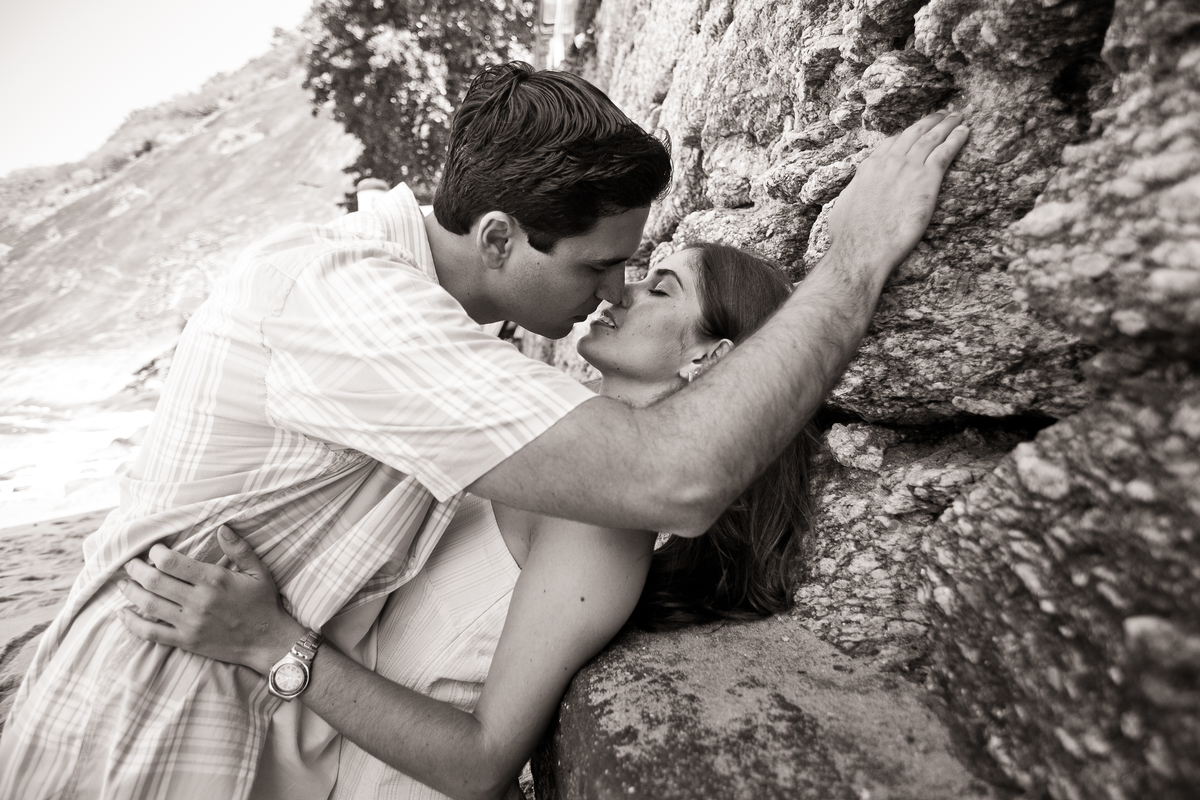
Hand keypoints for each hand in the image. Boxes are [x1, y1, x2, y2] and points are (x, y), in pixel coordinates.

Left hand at [118, 526, 306, 674]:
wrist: (267, 642)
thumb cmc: (263, 604)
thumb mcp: (259, 572)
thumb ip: (240, 549)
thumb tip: (222, 528)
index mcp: (214, 581)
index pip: (172, 563)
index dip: (156, 553)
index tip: (154, 550)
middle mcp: (198, 601)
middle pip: (154, 582)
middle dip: (136, 569)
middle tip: (130, 564)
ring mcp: (190, 623)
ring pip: (148, 605)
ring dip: (130, 592)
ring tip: (123, 583)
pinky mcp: (185, 641)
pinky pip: (151, 633)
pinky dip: (132, 623)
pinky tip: (123, 614)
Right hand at [826, 112, 968, 276]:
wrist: (861, 248)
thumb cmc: (849, 237)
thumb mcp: (845, 206)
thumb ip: (855, 194)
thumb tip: (855, 195)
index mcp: (869, 168)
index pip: (890, 143)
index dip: (905, 135)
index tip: (914, 131)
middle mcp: (889, 162)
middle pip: (913, 134)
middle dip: (928, 122)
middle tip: (941, 114)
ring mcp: (908, 168)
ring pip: (931, 138)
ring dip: (946, 124)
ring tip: (957, 115)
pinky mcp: (926, 180)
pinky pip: (945, 152)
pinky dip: (956, 139)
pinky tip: (965, 131)